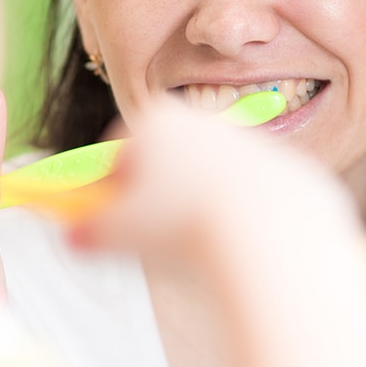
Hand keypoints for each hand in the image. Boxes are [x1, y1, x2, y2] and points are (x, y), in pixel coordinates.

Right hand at [66, 102, 365, 366]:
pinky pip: (258, 197)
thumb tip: (76, 235)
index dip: (114, 188)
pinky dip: (250, 219)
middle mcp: (208, 121)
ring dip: (207, 206)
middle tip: (160, 237)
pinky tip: (247, 243)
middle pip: (172, 157)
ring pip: (216, 177)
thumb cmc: (182, 229)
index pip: (122, 150)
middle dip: (162, 194)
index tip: (116, 219)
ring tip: (206, 245)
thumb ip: (86, 230)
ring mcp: (253, 140)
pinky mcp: (289, 167)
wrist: (268, 235)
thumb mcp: (113, 235)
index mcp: (158, 122)